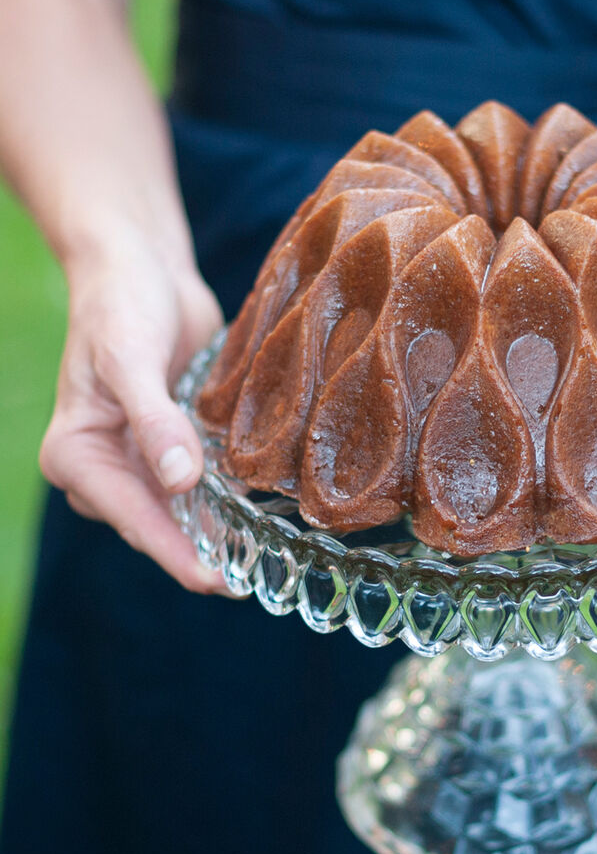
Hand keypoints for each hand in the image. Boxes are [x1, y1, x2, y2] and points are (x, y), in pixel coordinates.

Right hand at [39, 222, 225, 591]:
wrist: (142, 269)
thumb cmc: (121, 306)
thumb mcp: (130, 359)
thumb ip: (154, 423)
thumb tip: (180, 483)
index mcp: (77, 454)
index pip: (131, 516)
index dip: (174, 552)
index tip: (214, 581)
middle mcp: (107, 467)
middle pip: (157, 524)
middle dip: (199, 553)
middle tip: (250, 584)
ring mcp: (142, 461)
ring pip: (182, 513)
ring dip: (217, 535)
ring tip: (263, 562)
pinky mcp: (175, 447)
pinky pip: (202, 486)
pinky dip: (226, 503)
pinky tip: (260, 520)